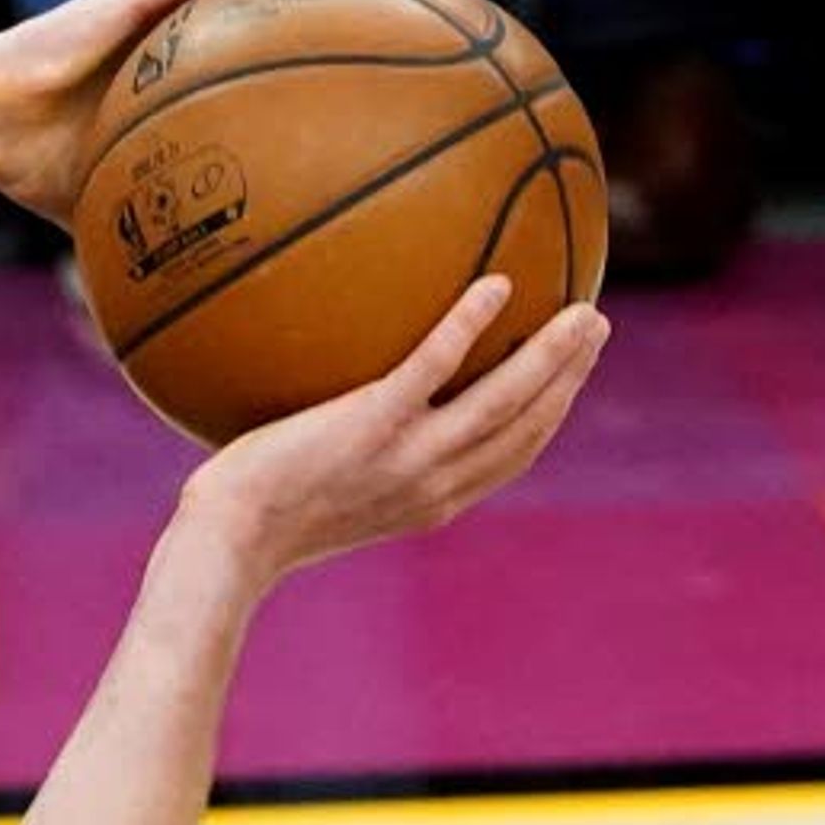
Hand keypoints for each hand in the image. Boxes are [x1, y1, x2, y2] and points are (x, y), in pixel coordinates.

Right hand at [0, 0, 336, 213]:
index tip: (326, 74)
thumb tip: (169, 300)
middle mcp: (157, 37)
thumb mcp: (108, 201)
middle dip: (293, 9)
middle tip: (353, 13)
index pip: (226, 65)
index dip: (275, 64)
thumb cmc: (32, 166)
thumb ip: (142, 227)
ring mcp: (147, 9)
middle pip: (237, 14)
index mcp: (153, 80)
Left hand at [179, 278, 609, 584]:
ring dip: (553, 355)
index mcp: (432, 502)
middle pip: (528, 425)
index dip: (551, 413)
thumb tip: (347, 413)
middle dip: (570, 378)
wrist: (227, 540)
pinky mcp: (371, 425)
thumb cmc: (256, 518)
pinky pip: (433, 366)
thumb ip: (355, 459)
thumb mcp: (322, 494)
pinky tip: (495, 284)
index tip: (573, 375)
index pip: (511, 455)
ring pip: (505, 400)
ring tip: (582, 310)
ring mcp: (407, 454)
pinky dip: (469, 325)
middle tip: (597, 326)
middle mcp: (434, 482)